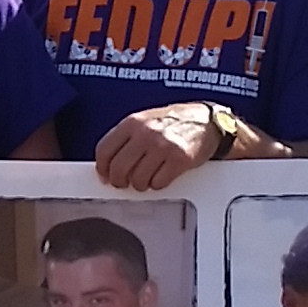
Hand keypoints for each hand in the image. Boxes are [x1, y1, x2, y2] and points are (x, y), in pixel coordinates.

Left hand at [92, 104, 217, 190]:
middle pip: (118, 168)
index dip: (102, 168)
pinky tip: (161, 176)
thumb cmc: (173, 123)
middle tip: (124, 183)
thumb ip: (125, 139)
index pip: (104, 150)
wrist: (205, 121)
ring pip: (138, 180)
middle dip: (119, 181)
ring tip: (147, 178)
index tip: (104, 176)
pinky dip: (158, 184)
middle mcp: (145, 133)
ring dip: (140, 184)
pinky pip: (158, 183)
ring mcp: (162, 146)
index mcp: (132, 123)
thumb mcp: (144, 121)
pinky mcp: (179, 159)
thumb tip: (107, 163)